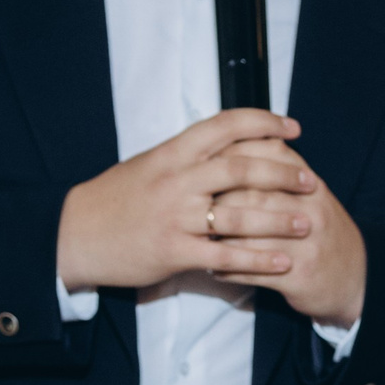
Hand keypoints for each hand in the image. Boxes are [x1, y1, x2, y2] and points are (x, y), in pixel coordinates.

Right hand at [57, 109, 306, 294]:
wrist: (75, 233)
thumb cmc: (115, 199)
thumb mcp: (149, 165)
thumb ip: (187, 156)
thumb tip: (226, 142)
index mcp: (172, 153)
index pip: (224, 126)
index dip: (263, 122)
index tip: (292, 127)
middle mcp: (176, 180)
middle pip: (240, 169)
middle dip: (282, 173)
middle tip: (310, 180)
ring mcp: (175, 217)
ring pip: (239, 215)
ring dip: (279, 219)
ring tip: (308, 221)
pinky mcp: (174, 252)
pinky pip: (226, 257)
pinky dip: (259, 260)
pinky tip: (283, 262)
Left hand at [212, 136, 366, 327]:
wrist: (358, 279)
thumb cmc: (321, 231)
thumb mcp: (309, 193)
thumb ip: (278, 167)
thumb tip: (235, 141)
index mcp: (309, 185)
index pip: (267, 156)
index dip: (231, 156)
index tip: (204, 162)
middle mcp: (310, 210)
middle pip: (251, 194)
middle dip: (215, 199)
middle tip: (188, 202)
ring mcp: (305, 244)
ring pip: (249, 234)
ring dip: (217, 237)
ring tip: (195, 237)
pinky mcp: (299, 276)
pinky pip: (254, 271)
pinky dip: (228, 270)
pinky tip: (212, 267)